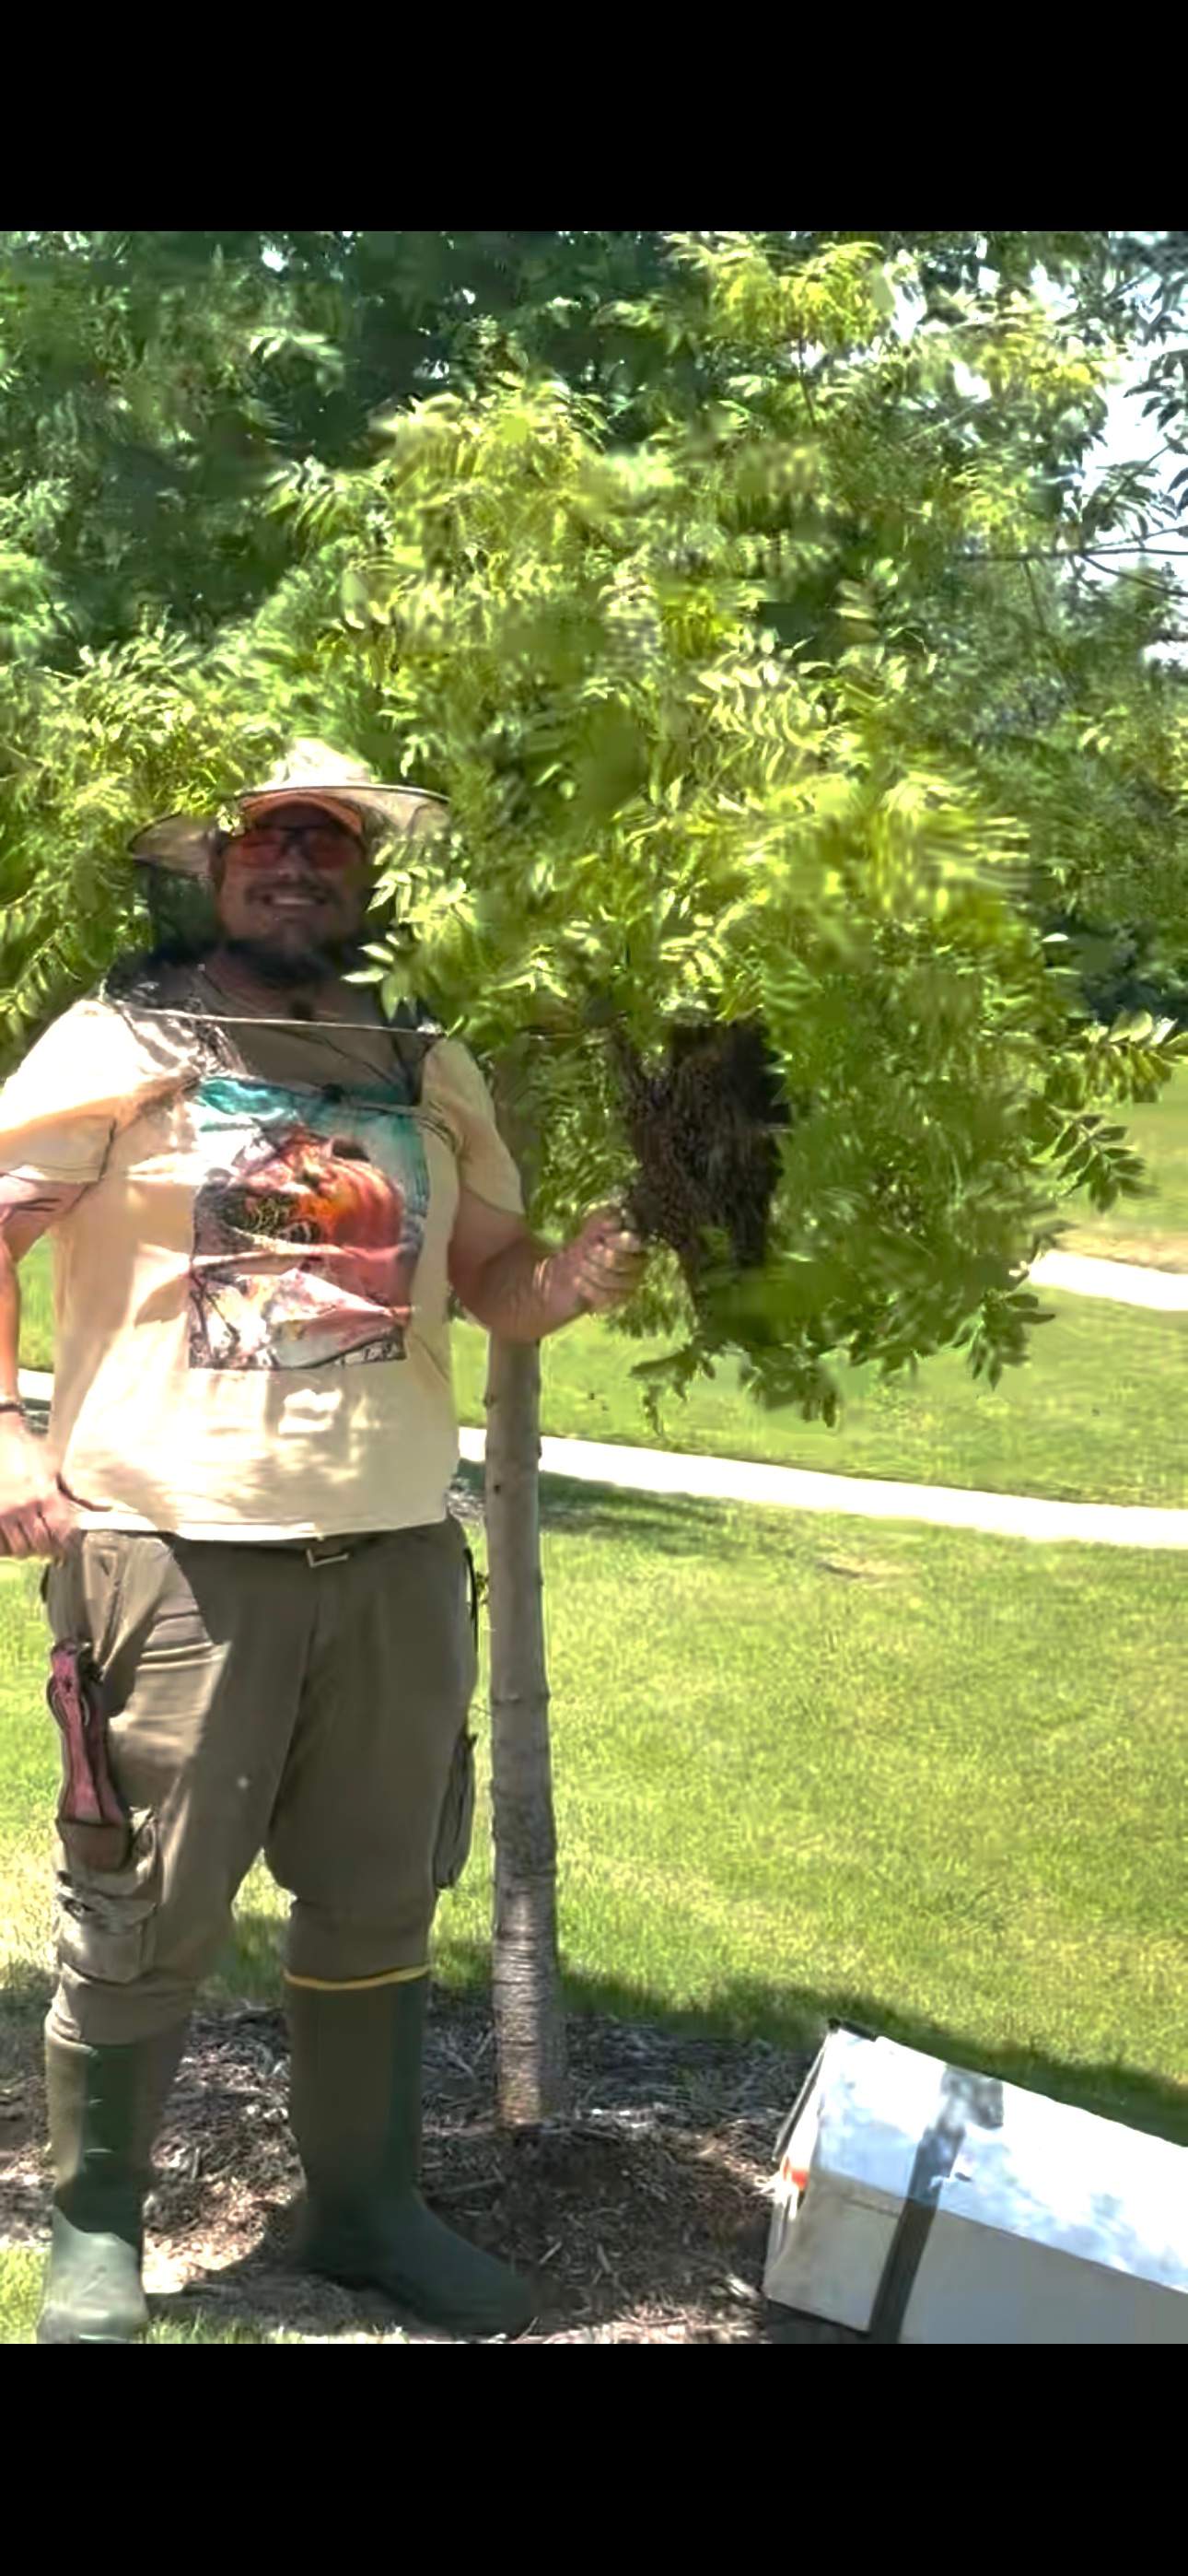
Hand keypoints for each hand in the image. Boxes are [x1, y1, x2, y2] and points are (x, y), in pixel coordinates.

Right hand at [0, 1418, 78, 1559]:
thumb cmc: (25, 1449)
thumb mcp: (54, 1465)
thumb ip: (74, 1491)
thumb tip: (100, 1507)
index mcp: (44, 1494)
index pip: (60, 1531)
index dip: (65, 1544)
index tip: (67, 1548)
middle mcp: (23, 1506)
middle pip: (39, 1543)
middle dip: (46, 1548)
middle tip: (49, 1548)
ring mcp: (3, 1513)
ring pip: (18, 1547)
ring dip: (25, 1549)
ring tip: (29, 1542)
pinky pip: (1, 1545)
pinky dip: (7, 1546)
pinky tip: (11, 1539)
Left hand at [563, 1206, 646, 1316]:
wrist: (574, 1267)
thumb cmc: (590, 1240)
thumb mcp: (594, 1223)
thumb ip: (605, 1218)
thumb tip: (613, 1221)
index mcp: (638, 1243)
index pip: (637, 1243)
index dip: (622, 1241)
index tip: (605, 1238)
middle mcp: (639, 1265)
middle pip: (624, 1263)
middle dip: (601, 1256)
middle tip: (587, 1250)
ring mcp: (630, 1285)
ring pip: (614, 1281)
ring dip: (592, 1271)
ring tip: (580, 1264)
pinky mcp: (617, 1302)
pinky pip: (605, 1299)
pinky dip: (588, 1288)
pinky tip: (577, 1280)